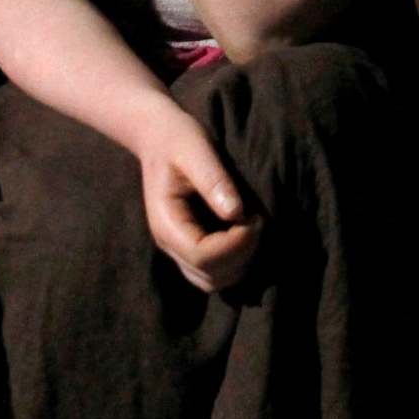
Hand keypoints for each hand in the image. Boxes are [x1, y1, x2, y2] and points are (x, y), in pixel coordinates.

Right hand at [136, 109, 260, 293]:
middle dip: (242, 253)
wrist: (159, 136)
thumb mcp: (196, 150)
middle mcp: (169, 243)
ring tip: (252, 226)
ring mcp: (178, 249)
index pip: (203, 256)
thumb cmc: (178, 138)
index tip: (256, 217)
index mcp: (166, 223)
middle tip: (258, 220)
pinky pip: (213, 272)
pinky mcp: (190, 246)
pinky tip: (245, 233)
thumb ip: (214, 180)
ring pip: (212, 281)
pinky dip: (235, 262)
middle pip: (210, 275)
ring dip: (240, 262)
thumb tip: (236, 213)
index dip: (236, 244)